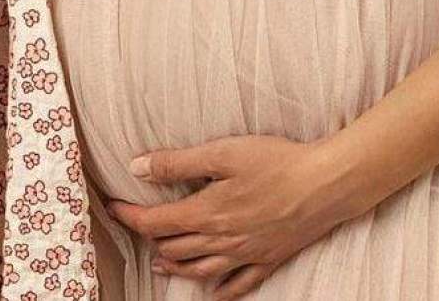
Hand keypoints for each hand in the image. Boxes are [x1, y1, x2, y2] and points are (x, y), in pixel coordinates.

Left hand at [107, 134, 367, 299]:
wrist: (326, 184)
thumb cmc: (275, 161)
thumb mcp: (223, 152)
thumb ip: (178, 163)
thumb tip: (137, 167)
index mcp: (208, 212)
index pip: (156, 222)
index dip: (130, 216)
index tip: (112, 206)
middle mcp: (223, 240)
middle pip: (175, 247)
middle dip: (150, 239)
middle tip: (134, 227)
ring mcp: (246, 254)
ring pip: (201, 270)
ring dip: (176, 268)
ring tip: (160, 264)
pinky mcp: (269, 259)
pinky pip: (239, 285)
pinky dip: (221, 291)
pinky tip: (213, 292)